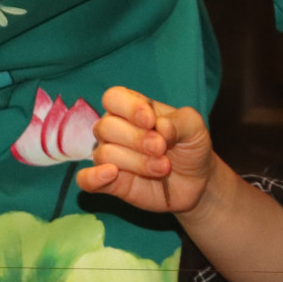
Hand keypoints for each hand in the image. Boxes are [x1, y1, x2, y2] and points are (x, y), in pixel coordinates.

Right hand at [80, 86, 216, 214]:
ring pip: (104, 154)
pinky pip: (85, 180)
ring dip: (136, 162)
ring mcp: (110, 157)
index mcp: (132, 108)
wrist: (197, 182)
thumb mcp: (195, 127)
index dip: (129, 108)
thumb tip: (159, 126)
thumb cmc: (190, 147)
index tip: (151, 121)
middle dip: (137, 139)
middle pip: (106, 127)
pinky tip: (111, 174)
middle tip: (162, 148)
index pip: (113, 98)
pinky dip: (93, 177)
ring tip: (162, 168)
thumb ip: (180, 122)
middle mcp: (115, 130)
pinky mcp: (109, 183)